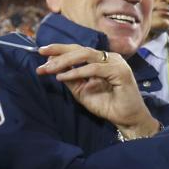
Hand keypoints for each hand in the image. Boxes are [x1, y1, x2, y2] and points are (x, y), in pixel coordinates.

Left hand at [36, 43, 157, 135]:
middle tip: (41, 57)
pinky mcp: (120, 71)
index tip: (41, 52)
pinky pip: (94, 69)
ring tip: (49, 69)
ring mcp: (116, 63)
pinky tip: (63, 77)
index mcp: (102, 60)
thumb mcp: (82, 91)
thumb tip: (51, 64)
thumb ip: (70, 78)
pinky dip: (77, 72)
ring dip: (65, 61)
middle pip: (80, 49)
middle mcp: (110, 58)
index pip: (78, 50)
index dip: (60, 49)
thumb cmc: (107, 105)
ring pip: (85, 55)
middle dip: (59, 53)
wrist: (127, 119)